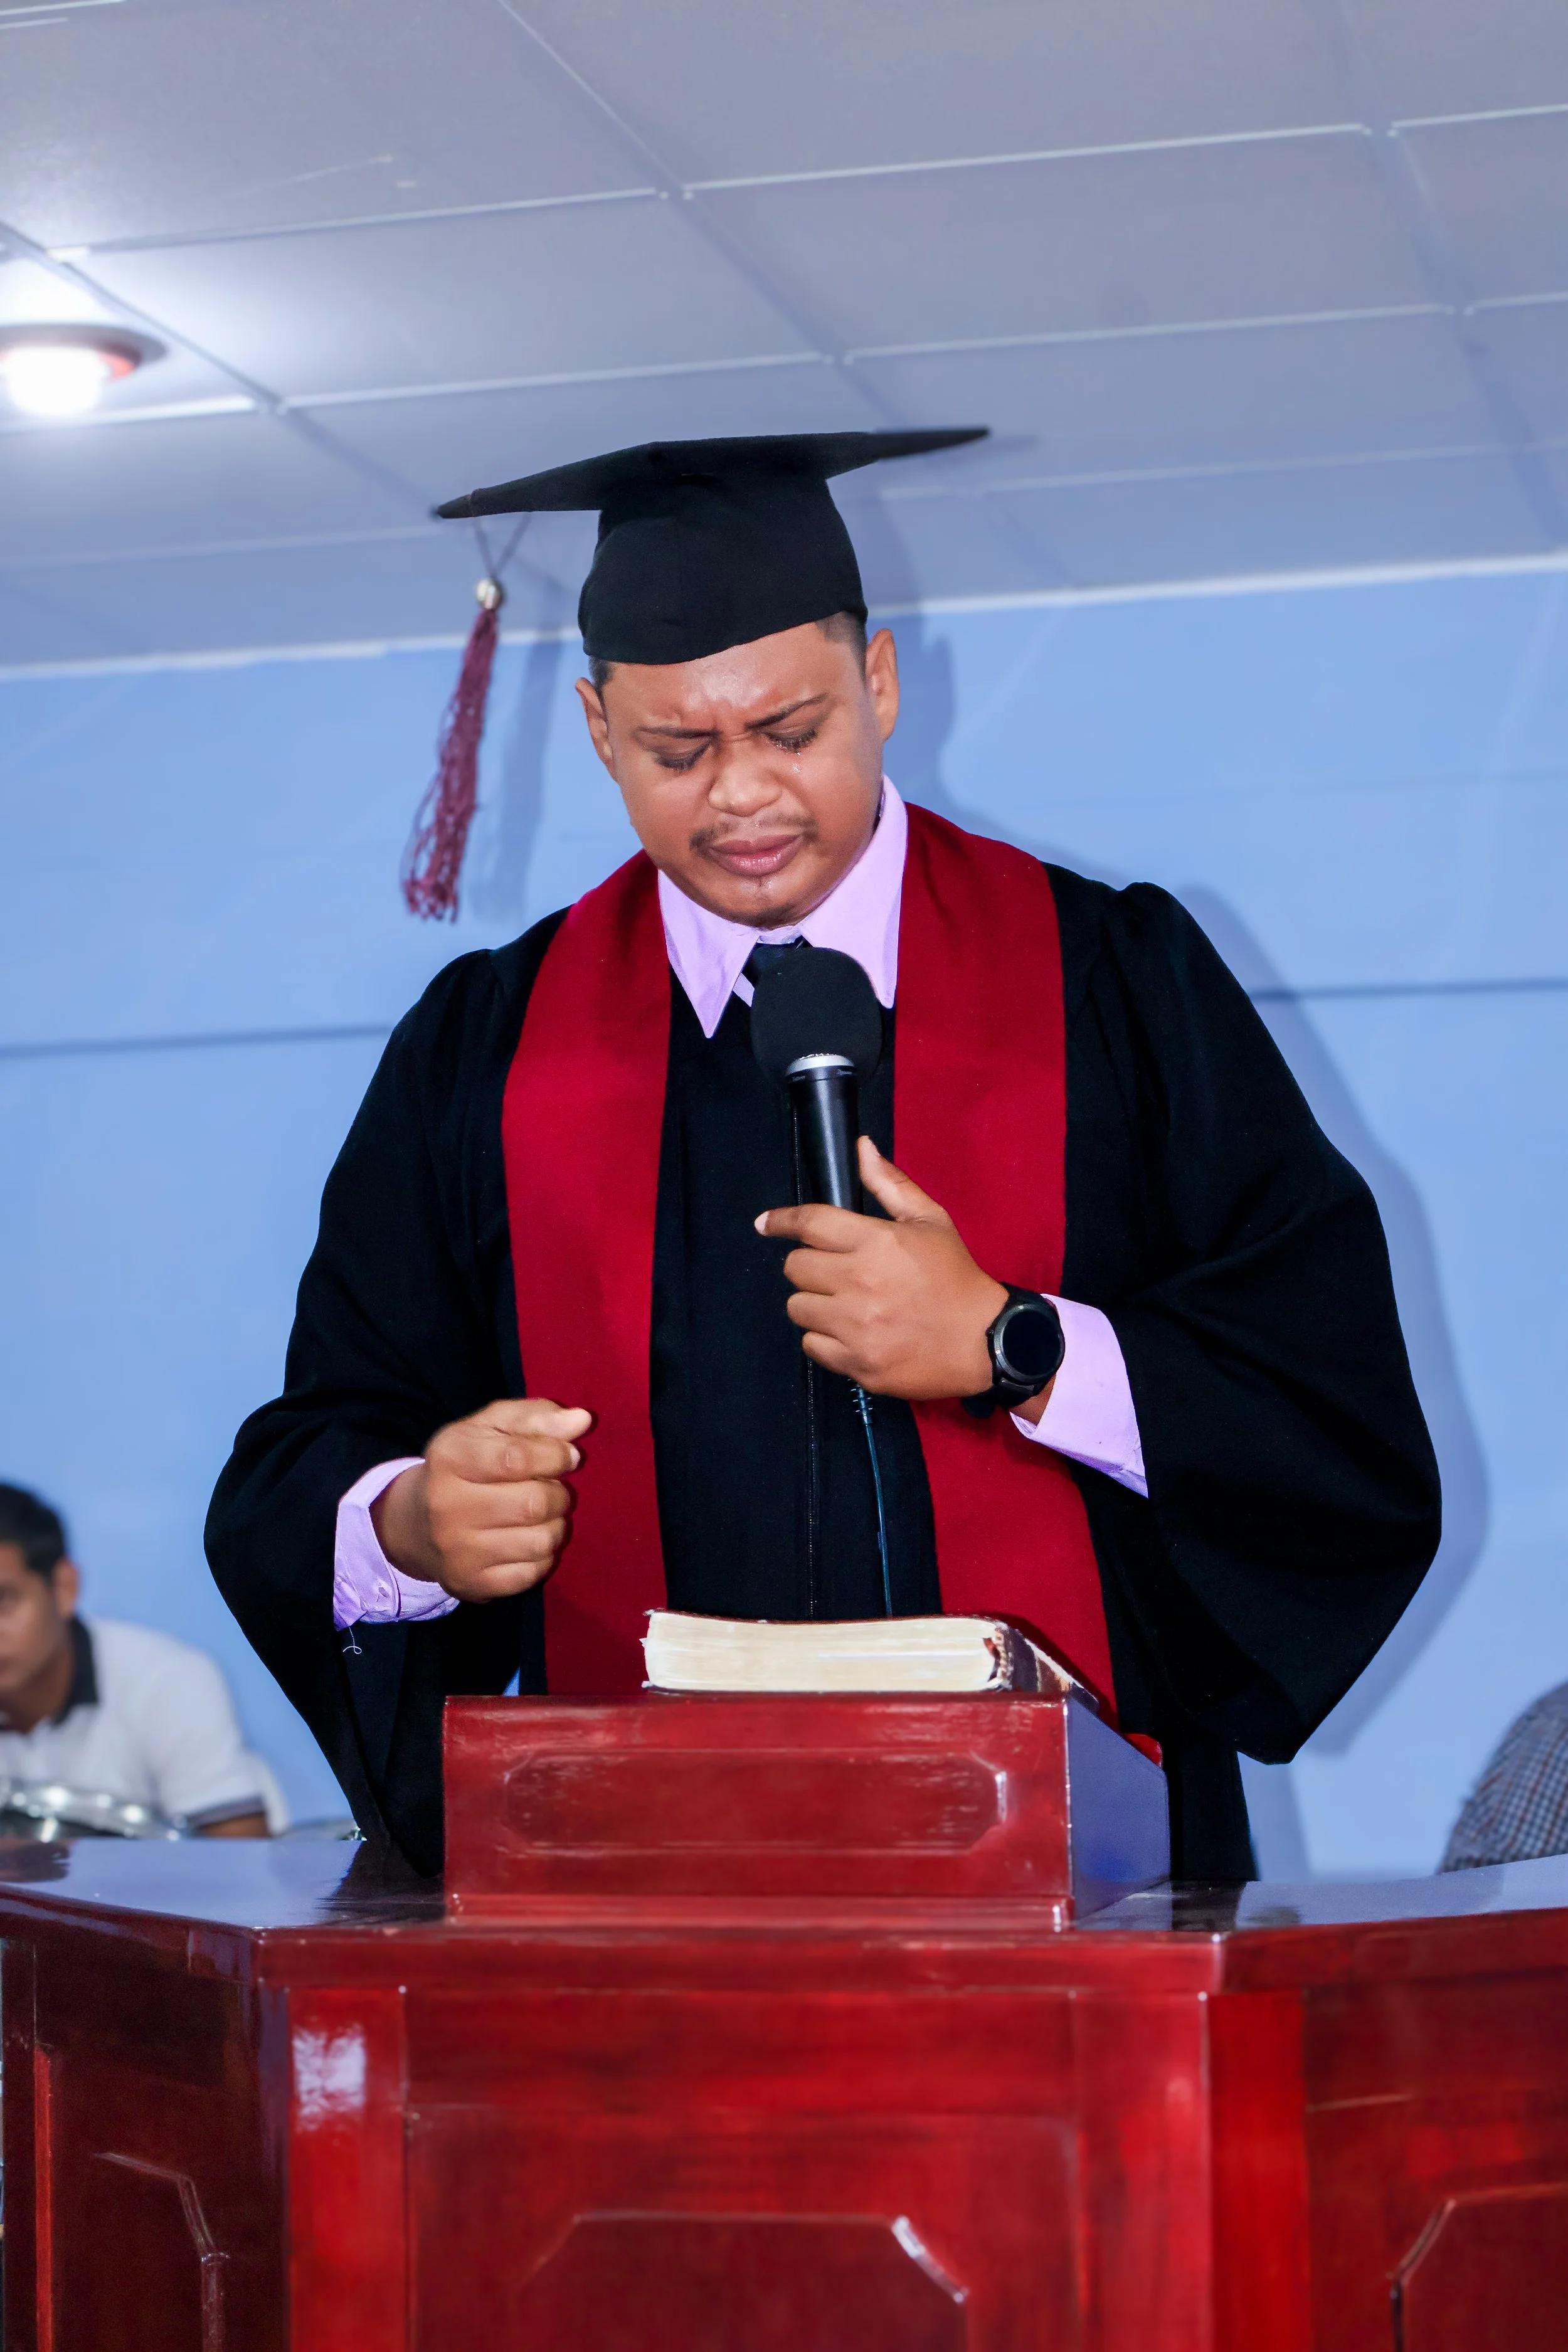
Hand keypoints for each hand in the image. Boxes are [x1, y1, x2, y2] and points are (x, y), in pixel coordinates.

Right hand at [371, 1398, 591, 1603]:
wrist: (417, 1523)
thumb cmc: (467, 1465)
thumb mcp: (492, 1428)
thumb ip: (537, 1418)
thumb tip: (582, 1420)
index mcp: (450, 1457)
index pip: (517, 1457)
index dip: (556, 1456)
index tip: (569, 1456)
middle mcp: (447, 1505)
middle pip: (534, 1503)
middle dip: (559, 1494)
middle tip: (554, 1490)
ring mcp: (457, 1550)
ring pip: (541, 1541)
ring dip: (555, 1526)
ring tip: (543, 1516)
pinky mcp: (471, 1583)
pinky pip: (532, 1574)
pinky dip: (543, 1557)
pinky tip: (528, 1541)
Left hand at [755, 1137, 1011, 1401]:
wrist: (985, 1340)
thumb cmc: (956, 1276)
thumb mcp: (931, 1221)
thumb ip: (890, 1184)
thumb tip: (860, 1147)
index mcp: (876, 1242)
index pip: (810, 1223)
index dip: (782, 1220)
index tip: (766, 1224)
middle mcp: (860, 1283)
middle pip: (795, 1268)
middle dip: (809, 1266)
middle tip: (834, 1271)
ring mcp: (856, 1327)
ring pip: (798, 1308)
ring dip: (814, 1303)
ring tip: (845, 1304)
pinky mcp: (857, 1363)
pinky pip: (812, 1345)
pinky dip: (824, 1338)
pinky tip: (850, 1332)